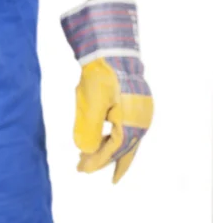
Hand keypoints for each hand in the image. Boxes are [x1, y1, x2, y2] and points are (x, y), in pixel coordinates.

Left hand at [62, 0, 153, 182]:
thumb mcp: (90, 103)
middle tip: (88, 172)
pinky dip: (115, 136)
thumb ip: (88, 129)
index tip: (80, 170)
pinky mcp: (137, 103)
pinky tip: (104, 138)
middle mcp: (140, 120)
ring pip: (127, 139)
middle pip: (123, 149)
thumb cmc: (100, 75)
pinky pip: (128, 128)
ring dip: (109, 149)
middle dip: (105, 162)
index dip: (96, 162)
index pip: (113, 151)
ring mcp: (141, 111)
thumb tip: (84, 152)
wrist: (112, 49)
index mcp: (131, 123)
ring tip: (90, 157)